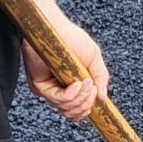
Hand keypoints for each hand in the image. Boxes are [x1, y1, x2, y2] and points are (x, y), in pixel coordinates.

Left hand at [24, 8, 109, 123]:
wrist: (54, 28)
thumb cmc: (72, 39)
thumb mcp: (93, 59)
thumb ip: (101, 78)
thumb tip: (103, 99)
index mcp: (70, 87)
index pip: (76, 110)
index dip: (87, 109)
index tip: (96, 95)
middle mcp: (58, 91)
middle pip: (73, 113)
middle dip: (87, 103)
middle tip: (92, 87)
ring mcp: (48, 90)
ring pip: (67, 109)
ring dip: (82, 97)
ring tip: (86, 82)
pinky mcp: (39, 86)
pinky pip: (58, 100)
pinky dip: (72, 95)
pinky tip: (78, 84)